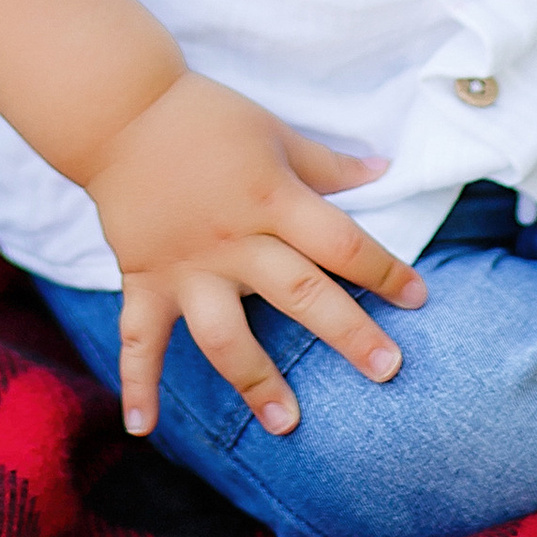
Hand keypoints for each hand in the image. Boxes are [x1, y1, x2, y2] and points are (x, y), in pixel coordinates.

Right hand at [83, 72, 428, 439]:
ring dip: (256, 381)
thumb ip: (327, 164)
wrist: (118, 109)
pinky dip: (138, 383)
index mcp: (271, 199)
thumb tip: (383, 170)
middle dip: (347, 333)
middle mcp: (233, 241)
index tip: (418, 297)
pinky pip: (138, 338)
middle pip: (299, 292)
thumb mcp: (274, 131)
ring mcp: (186, 267)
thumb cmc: (203, 116)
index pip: (340, 242)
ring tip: (288, 425)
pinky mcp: (143, 279)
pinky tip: (145, 428)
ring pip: (225, 334)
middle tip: (387, 370)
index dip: (383, 269)